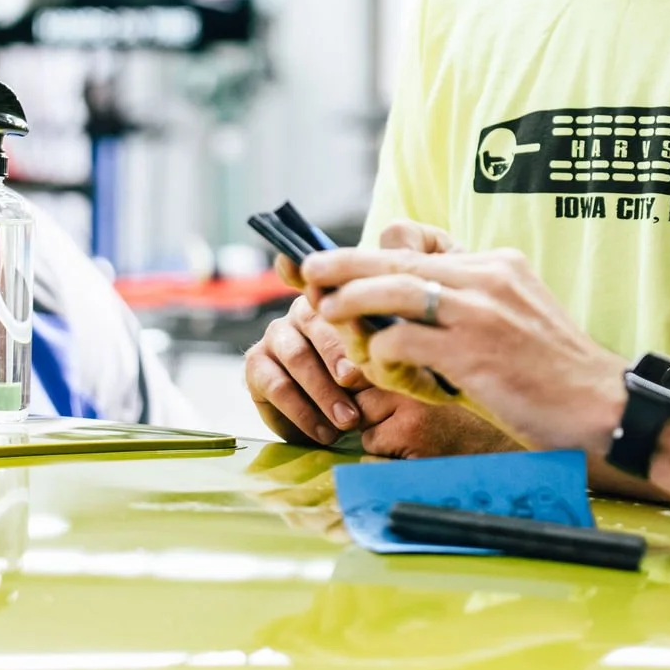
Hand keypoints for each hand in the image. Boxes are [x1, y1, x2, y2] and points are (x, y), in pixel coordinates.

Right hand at [247, 220, 461, 446]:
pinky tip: (324, 433)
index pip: (324, 277)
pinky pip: (272, 384)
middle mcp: (300, 309)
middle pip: (312, 321)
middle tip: (356, 380)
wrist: (382, 416)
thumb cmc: (397, 365)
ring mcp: (275, 336)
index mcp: (335, 293)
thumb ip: (404, 286)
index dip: (320, 280)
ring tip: (349, 420)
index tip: (330, 295)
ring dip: (322, 392)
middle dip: (336, 353)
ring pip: (294, 356)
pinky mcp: (257, 369)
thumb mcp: (411, 331)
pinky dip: (300, 411)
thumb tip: (396, 236)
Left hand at [304, 246, 627, 456]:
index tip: (347, 264)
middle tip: (308, 268)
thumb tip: (409, 315)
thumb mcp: (515, 319)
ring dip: (349, 298)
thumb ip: (469, 306)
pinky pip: (403, 340)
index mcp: (497, 264)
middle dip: (344, 261)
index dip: (378, 249)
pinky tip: (379, 368)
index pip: (422, 240)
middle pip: (396, 254)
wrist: (605, 405)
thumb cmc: (555, 374)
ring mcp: (480, 311)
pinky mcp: (473, 352)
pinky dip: (380, 353)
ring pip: (393, 288)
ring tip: (322, 308)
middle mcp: (487, 276)